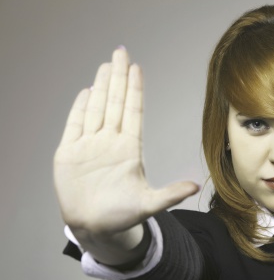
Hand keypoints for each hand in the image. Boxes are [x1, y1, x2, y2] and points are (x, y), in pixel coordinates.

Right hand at [54, 47, 198, 237]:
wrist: (95, 227)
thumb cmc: (122, 216)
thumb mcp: (148, 204)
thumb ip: (170, 195)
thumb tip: (196, 187)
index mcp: (129, 149)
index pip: (132, 111)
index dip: (134, 89)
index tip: (138, 68)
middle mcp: (110, 142)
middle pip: (114, 102)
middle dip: (118, 77)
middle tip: (121, 51)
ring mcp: (90, 146)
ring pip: (96, 108)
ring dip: (101, 86)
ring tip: (106, 64)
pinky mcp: (69, 153)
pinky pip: (75, 125)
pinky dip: (79, 108)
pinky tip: (87, 91)